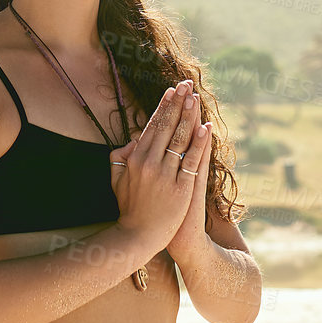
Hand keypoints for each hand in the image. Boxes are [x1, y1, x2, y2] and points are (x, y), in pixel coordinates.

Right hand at [109, 81, 210, 259]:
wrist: (138, 237)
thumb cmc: (128, 208)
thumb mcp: (116, 180)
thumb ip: (119, 157)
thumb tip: (132, 140)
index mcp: (136, 158)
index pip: (152, 126)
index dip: (164, 107)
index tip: (171, 91)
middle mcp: (150, 163)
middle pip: (167, 126)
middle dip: (178, 103)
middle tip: (186, 85)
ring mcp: (166, 175)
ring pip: (180, 139)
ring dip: (188, 116)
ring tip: (195, 98)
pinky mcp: (181, 188)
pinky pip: (192, 161)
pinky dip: (200, 143)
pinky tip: (205, 128)